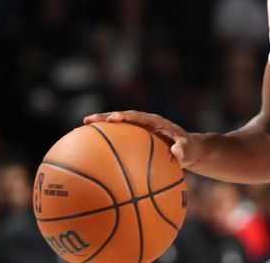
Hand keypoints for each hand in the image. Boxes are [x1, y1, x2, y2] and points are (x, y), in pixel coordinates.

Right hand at [83, 110, 199, 167]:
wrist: (188, 149)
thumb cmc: (188, 149)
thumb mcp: (189, 149)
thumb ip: (183, 149)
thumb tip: (177, 153)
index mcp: (155, 122)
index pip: (138, 117)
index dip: (124, 117)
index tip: (112, 119)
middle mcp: (144, 123)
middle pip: (122, 118)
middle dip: (105, 118)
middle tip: (87, 120)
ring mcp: (139, 131)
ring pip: (117, 127)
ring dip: (101, 127)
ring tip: (81, 130)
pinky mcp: (135, 140)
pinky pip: (119, 139)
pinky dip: (105, 142)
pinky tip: (90, 151)